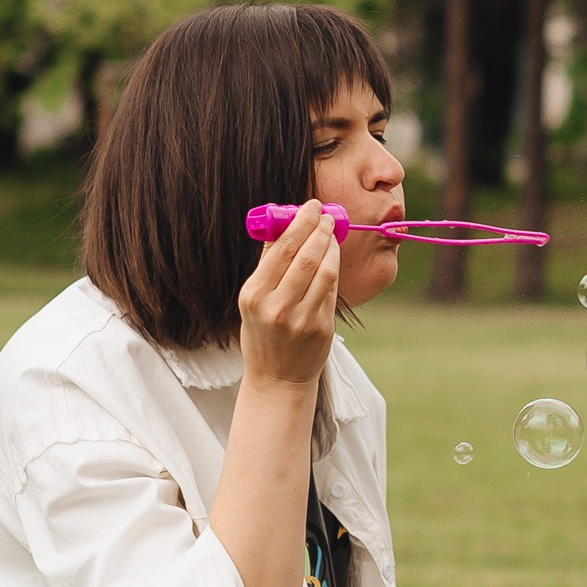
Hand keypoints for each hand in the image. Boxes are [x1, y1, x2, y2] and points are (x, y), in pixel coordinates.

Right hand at [238, 200, 341, 389]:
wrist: (277, 379)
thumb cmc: (263, 334)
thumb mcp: (252, 301)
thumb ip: (267, 265)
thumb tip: (280, 224)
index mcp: (254, 295)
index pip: (281, 250)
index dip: (299, 223)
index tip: (311, 206)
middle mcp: (276, 307)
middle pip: (305, 257)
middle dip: (319, 229)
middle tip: (326, 214)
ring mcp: (301, 319)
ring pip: (324, 271)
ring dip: (331, 246)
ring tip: (331, 231)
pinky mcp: (322, 328)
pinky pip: (332, 290)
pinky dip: (334, 267)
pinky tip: (333, 255)